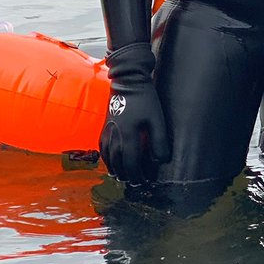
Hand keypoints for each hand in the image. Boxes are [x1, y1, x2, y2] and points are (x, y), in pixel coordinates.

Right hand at [99, 42, 170, 183]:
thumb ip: (158, 140)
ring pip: (108, 158)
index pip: (131, 163)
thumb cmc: (144, 98)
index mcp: (127, 136)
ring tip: (122, 176)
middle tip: (134, 182)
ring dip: (115, 169)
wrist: (128, 81)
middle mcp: (114, 137)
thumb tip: (160, 159)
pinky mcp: (104, 126)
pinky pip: (102, 148)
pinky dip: (107, 158)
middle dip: (126, 175)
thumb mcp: (156, 118)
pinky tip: (111, 160)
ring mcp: (107, 132)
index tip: (143, 181)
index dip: (137, 175)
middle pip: (118, 164)